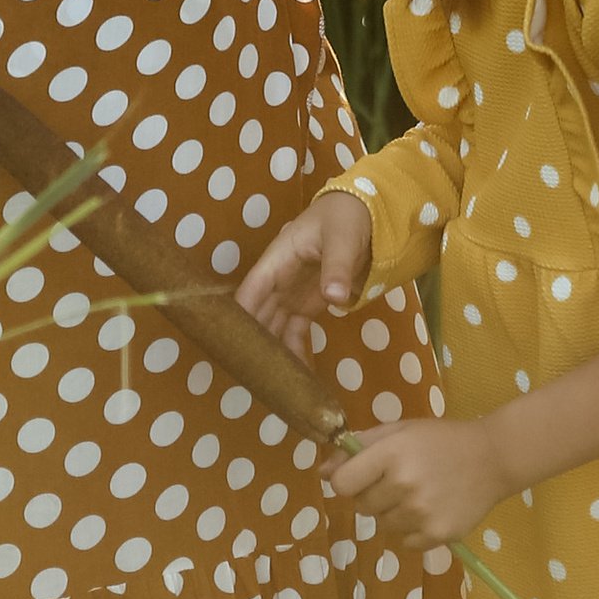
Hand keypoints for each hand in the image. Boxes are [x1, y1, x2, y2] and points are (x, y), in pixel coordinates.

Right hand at [238, 189, 373, 360]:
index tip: (231, 344)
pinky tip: (295, 377)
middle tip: (249, 376)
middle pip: (257, 315)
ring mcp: (291, 295)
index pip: (252, 289)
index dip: (239, 315)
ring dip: (271, 352)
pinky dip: (294, 352)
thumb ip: (337, 266)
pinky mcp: (307, 306)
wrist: (368, 214)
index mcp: (278, 258)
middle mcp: (278, 280)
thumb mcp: (343, 237)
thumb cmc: (347, 217)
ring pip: (273, 328)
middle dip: (252, 343)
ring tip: (270, 384)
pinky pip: (295, 332)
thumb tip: (333, 297)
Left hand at [327, 412, 509, 552]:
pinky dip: (414, 531)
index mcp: (390, 454)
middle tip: (400, 481)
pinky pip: (406, 543)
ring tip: (420, 494)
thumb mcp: (398, 431)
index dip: (348, 481)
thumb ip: (357, 448)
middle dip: (374, 496)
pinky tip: (432, 510)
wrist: (492, 457)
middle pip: (361, 507)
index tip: (362, 476)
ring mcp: (422, 513)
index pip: (341, 484)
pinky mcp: (438, 535)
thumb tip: (321, 473)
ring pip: (383, 526)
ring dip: (394, 513)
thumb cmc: (440, 439)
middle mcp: (404, 485)